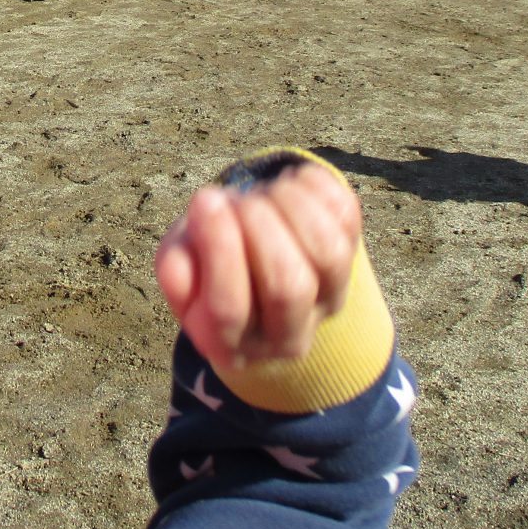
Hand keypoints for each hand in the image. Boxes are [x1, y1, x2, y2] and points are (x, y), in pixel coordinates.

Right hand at [156, 160, 358, 371]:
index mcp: (231, 344)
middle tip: (235, 198)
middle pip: (287, 285)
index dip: (218, 250)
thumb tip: (193, 247)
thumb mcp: (178, 268)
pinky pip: (345, 215)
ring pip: (327, 252)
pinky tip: (286, 184)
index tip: (205, 200)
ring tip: (261, 190)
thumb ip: (175, 266)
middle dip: (256, 225)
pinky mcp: (352, 258)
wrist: (253, 259)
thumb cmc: (206, 263)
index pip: (228, 309)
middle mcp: (287, 335)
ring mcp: (328, 299)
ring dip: (289, 205)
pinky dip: (314, 187)